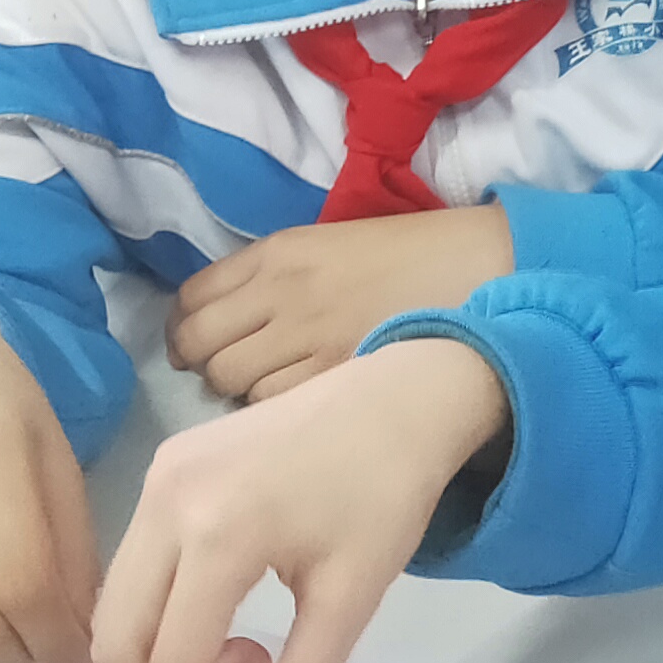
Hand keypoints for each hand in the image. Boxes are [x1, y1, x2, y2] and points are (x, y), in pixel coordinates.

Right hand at [96, 338, 510, 662]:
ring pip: (118, 605)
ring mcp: (155, 479)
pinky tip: (227, 621)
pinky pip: (135, 566)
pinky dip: (164, 616)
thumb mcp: (352, 598)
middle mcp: (166, 501)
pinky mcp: (161, 468)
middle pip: (118, 640)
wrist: (396, 397)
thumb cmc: (387, 491)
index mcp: (217, 531)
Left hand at [166, 206, 515, 404]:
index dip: (183, 331)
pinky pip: (274, 406)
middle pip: (201, 347)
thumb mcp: (325, 248)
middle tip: (229, 375)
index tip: (193, 347)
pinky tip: (300, 408)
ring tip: (269, 392)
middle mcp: (282, 292)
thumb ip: (268, 280)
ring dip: (239, 394)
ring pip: (232, 383)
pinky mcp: (338, 375)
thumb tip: (217, 326)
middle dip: (203, 366)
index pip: (191, 300)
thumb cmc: (406, 259)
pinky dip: (275, 413)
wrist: (479, 270)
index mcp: (276, 253)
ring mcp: (310, 336)